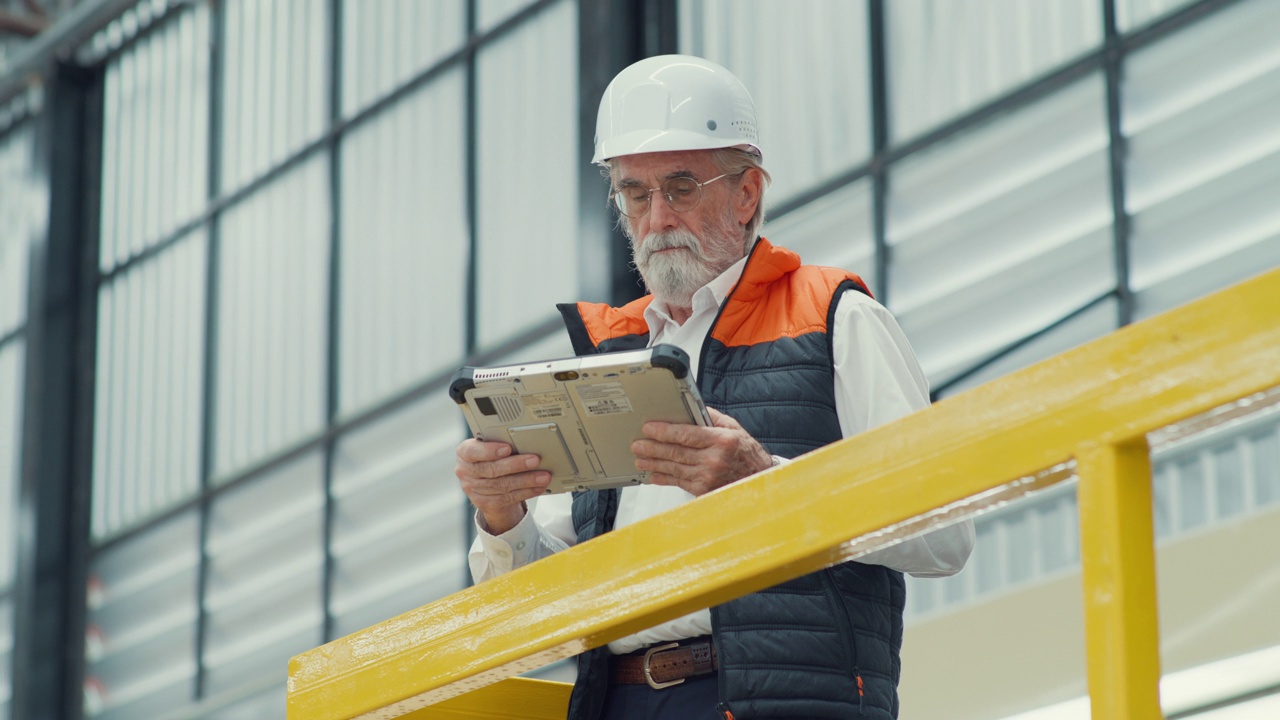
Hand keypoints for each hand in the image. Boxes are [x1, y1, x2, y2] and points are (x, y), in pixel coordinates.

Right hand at [455, 439, 551, 534]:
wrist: (487, 486)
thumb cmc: (492, 459)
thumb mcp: (491, 449)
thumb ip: (501, 445)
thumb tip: (527, 442)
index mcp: (465, 452)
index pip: (472, 451)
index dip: (490, 451)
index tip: (508, 448)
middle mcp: (465, 471)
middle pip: (491, 469)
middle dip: (516, 465)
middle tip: (535, 460)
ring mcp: (473, 489)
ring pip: (502, 485)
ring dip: (526, 480)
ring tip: (543, 476)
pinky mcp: (484, 503)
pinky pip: (507, 498)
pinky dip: (526, 492)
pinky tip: (538, 487)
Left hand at [631, 407, 773, 495]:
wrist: (758, 479)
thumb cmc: (746, 453)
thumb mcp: (733, 428)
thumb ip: (710, 418)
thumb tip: (689, 408)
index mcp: (721, 441)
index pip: (686, 435)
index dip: (664, 431)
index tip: (649, 428)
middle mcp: (714, 460)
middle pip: (676, 452)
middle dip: (653, 448)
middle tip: (638, 444)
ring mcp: (708, 477)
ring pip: (674, 468)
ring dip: (654, 463)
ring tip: (640, 458)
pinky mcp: (703, 490)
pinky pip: (679, 482)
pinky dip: (664, 478)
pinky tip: (653, 474)